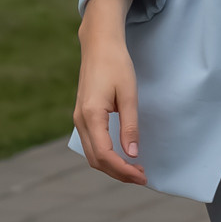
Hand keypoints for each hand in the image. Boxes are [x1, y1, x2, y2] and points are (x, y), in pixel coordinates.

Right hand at [74, 0, 146, 184]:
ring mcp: (78, 118)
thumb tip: (132, 153)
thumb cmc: (116, 65)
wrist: (99, 45)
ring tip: (134, 169)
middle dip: (119, 173)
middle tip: (142, 176)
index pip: (105, 154)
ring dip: (112, 166)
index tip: (142, 175)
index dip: (123, 170)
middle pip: (96, 160)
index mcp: (91, 115)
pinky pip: (91, 144)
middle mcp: (80, 120)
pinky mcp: (82, 116)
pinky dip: (105, 156)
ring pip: (92, 154)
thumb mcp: (129, 94)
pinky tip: (121, 155)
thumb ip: (130, 126)